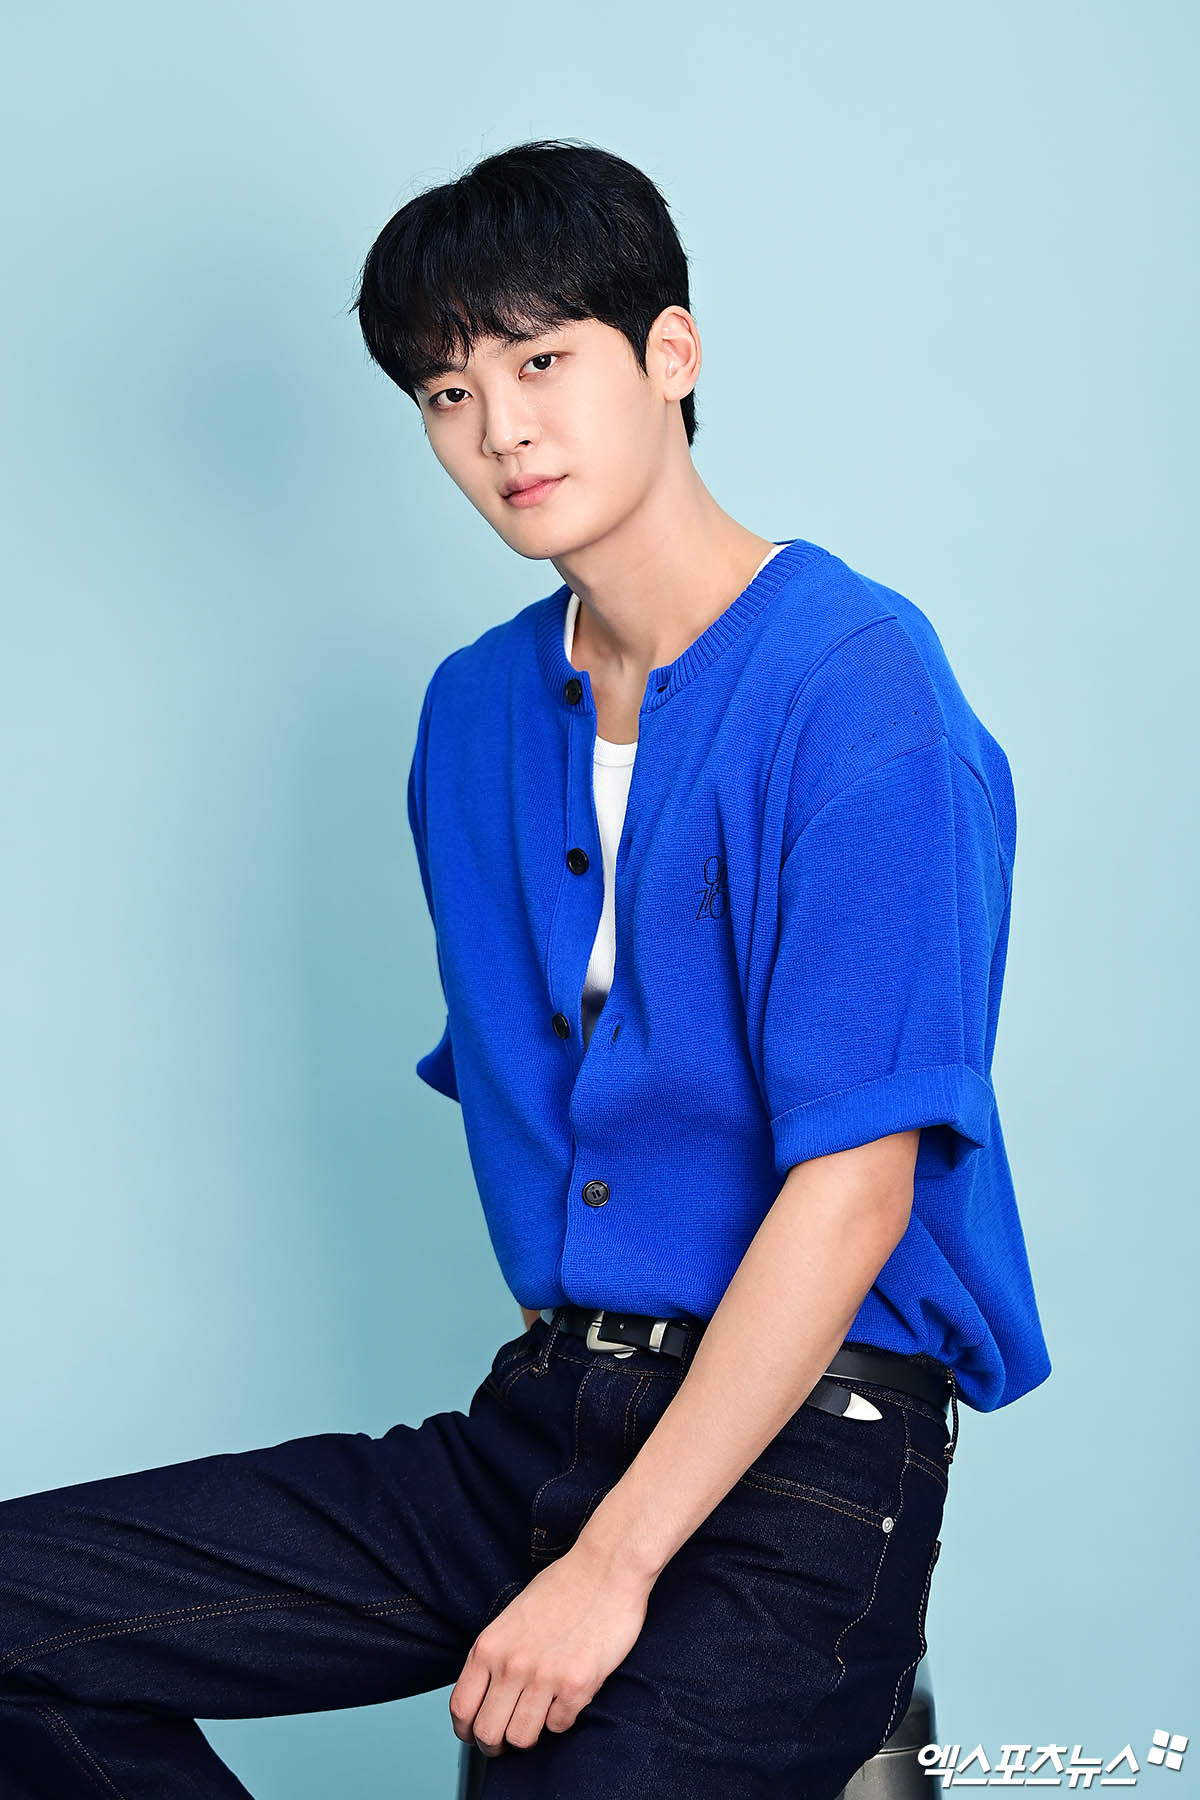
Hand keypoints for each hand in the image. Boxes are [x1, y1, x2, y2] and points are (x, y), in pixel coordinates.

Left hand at [448, 1540, 653, 1756]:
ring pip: (522, 1738)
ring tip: (540, 1716)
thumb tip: (487, 1695)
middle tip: (507, 1740)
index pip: (460, 1708)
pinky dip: (562, 1717)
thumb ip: (496, 1655)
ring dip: (530, 1734)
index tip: (476, 1733)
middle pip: (487, 1733)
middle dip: (495, 1744)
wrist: (605, 1568)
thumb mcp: (511, 1618)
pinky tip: (568, 1695)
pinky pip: (559, 1726)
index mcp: (489, 1646)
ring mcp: (544, 1677)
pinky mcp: (577, 1685)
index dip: (466, 1730)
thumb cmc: (562, 1588)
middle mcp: (511, 1664)